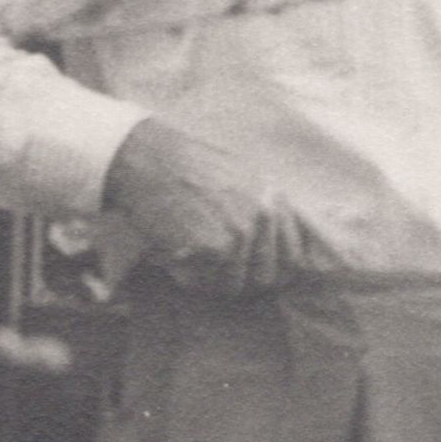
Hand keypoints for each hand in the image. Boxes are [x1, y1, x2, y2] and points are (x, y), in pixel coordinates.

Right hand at [102, 115, 319, 293]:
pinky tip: (175, 253)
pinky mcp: (215, 247)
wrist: (146, 155)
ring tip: (189, 255)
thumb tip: (275, 244)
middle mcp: (264, 216)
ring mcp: (241, 233)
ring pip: (233, 286)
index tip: (252, 275)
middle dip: (241, 281)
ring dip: (211, 279)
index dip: (273, 273)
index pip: (294, 259)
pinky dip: (188, 276)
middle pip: (267, 278)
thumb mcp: (239, 174)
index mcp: (274, 197)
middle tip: (214, 272)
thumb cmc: (183, 163)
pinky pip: (205, 283)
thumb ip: (263, 205)